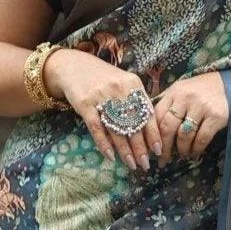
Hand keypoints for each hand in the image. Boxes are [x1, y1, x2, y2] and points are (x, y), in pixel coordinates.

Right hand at [44, 48, 160, 171]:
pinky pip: (97, 128)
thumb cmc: (102, 79)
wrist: (72, 65)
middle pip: (133, 124)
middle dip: (140, 148)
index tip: (158, 151)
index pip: (148, 113)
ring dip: (125, 150)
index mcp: (133, 84)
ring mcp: (101, 96)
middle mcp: (119, 90)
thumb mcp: (123, 83)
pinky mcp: (85, 103)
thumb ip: (136, 102)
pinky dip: (104, 144)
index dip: (154, 134)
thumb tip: (149, 132)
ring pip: (117, 129)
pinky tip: (110, 156)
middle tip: (145, 164)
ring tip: (131, 164)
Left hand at [154, 72, 228, 162]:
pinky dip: (196, 149)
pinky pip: (202, 138)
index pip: (156, 116)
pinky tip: (195, 152)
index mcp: (174, 92)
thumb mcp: (181, 93)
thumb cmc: (200, 91)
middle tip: (163, 159)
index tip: (152, 149)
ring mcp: (201, 107)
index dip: (152, 136)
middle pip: (168, 127)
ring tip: (182, 155)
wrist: (228, 84)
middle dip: (164, 147)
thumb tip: (154, 135)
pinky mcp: (216, 116)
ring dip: (182, 149)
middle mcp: (185, 98)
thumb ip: (168, 108)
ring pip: (184, 135)